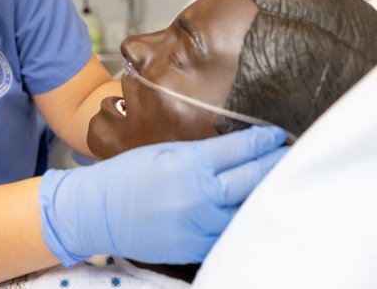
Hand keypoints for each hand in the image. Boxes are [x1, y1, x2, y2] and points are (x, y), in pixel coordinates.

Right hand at [38, 126, 287, 265]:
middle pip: (253, 179)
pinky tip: (251, 210)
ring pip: (248, 211)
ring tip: (279, 182)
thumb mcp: (163, 152)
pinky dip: (243, 221)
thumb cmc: (126, 176)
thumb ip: (202, 154)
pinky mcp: (194, 249)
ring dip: (265, 194)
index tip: (276, 135)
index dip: (264, 141)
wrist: (95, 212)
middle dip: (275, 163)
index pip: (241, 149)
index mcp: (188, 165)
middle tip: (290, 154)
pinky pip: (229, 235)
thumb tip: (238, 150)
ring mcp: (198, 226)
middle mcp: (198, 196)